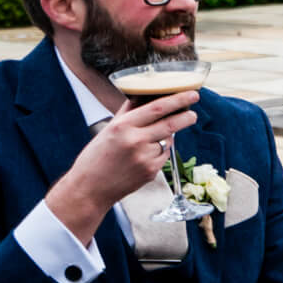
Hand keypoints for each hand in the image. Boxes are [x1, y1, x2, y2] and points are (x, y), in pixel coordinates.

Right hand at [44, 90, 198, 243]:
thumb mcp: (109, 129)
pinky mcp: (151, 172)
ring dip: (165, 138)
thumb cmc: (96, 157)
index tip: (192, 94)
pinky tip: (143, 157)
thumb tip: (146, 95)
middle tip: (192, 114)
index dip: (178, 99)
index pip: (157, 108)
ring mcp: (145, 158)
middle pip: (171, 124)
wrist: (89, 188)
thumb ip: (129, 113)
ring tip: (145, 144)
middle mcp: (135, 141)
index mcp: (123, 126)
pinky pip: (164, 156)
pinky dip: (160, 152)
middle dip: (186, 117)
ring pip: (168, 141)